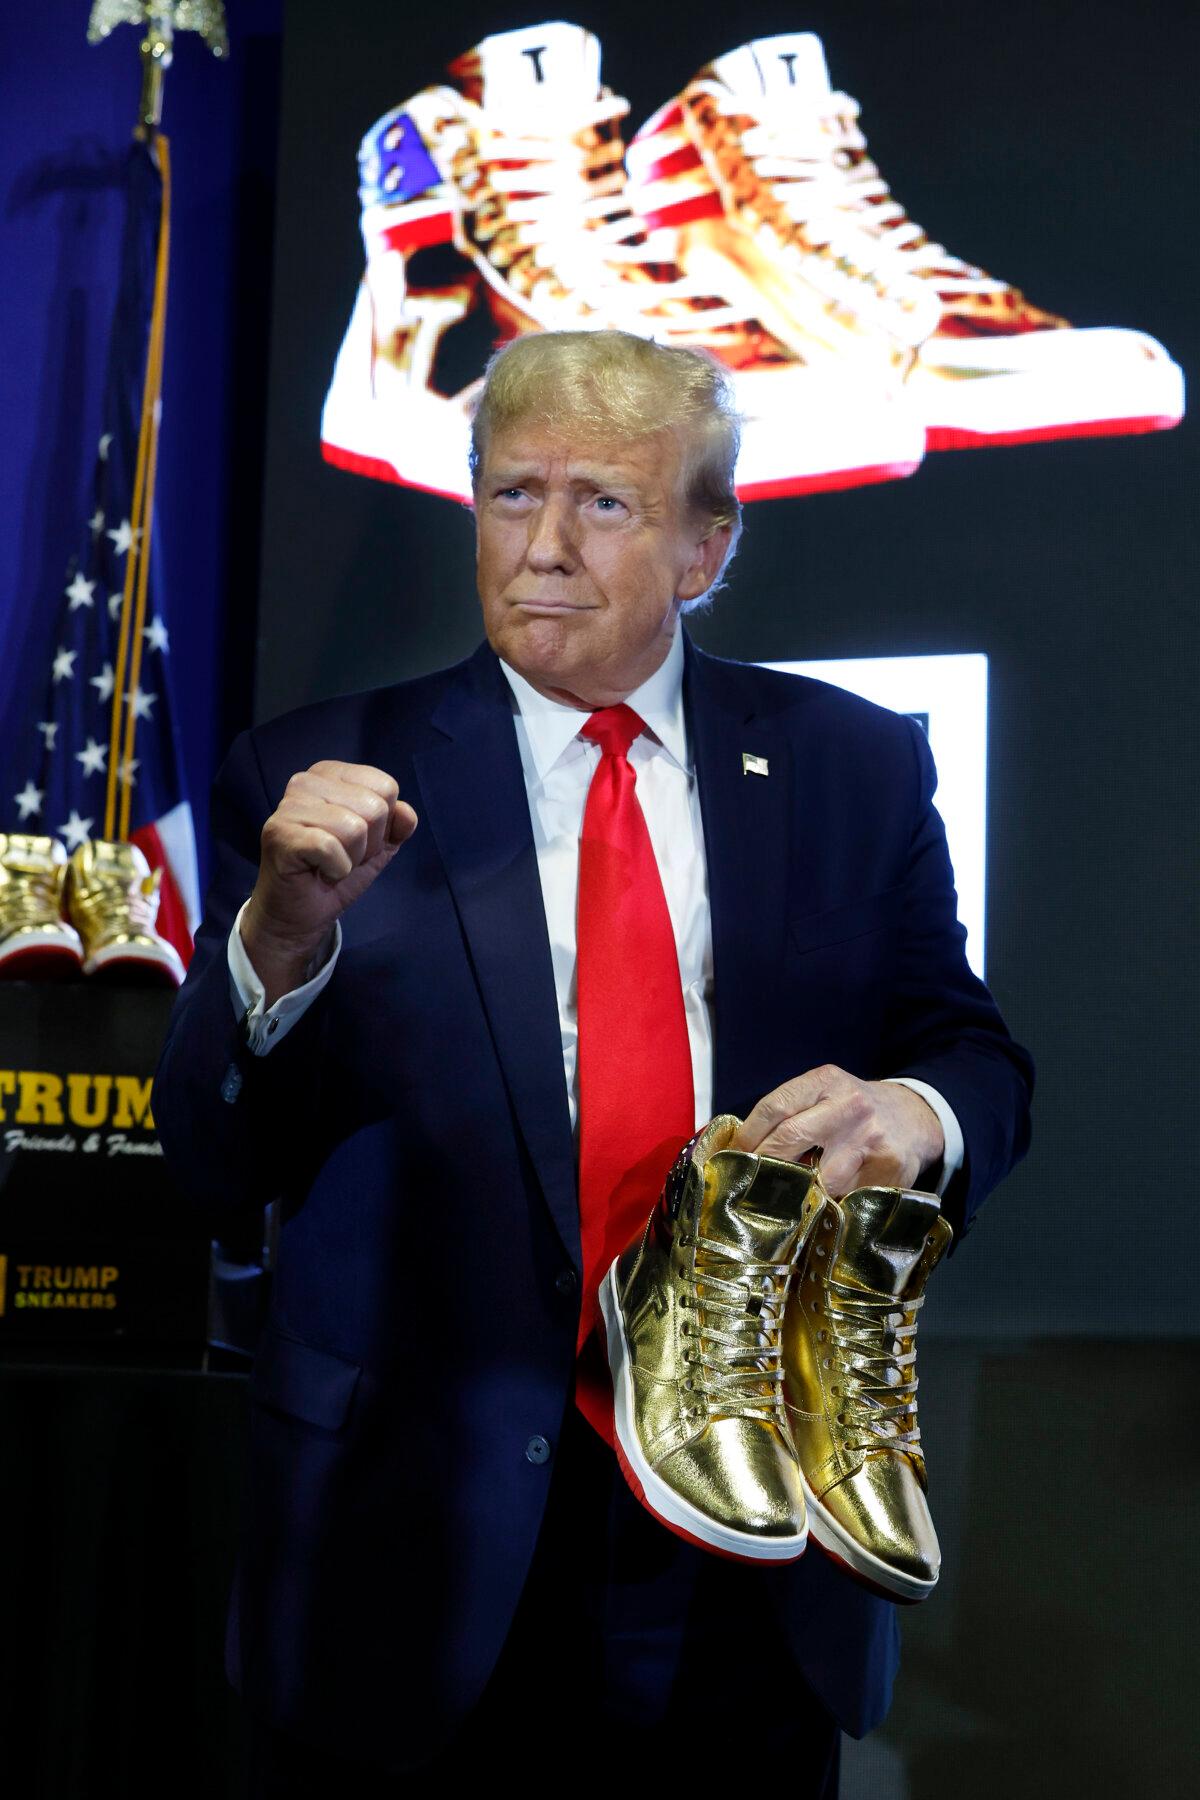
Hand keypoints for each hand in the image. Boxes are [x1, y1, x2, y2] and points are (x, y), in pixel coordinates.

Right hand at [241, 761, 416, 1004]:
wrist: (300, 915)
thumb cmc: (335, 872)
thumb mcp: (378, 845)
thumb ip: (397, 824)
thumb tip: (406, 812)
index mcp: (330, 774)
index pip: (386, 786)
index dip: (382, 825)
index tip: (356, 841)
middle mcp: (306, 781)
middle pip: (374, 807)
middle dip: (368, 844)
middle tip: (341, 857)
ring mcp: (289, 806)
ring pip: (354, 828)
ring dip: (351, 859)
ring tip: (328, 864)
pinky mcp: (280, 834)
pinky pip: (330, 847)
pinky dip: (335, 870)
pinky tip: (318, 872)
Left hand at [735, 1065, 943, 1197]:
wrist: (912, 1117)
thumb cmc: (852, 1110)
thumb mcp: (824, 1094)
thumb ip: (789, 1112)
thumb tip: (740, 1148)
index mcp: (826, 1082)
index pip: (775, 1106)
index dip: (749, 1135)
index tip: (735, 1156)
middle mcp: (850, 1106)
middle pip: (789, 1138)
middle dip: (764, 1164)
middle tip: (751, 1180)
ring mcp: (871, 1138)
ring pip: (819, 1178)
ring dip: (801, 1191)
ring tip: (794, 1193)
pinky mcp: (890, 1168)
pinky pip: (847, 1197)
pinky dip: (833, 1203)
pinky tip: (830, 1198)